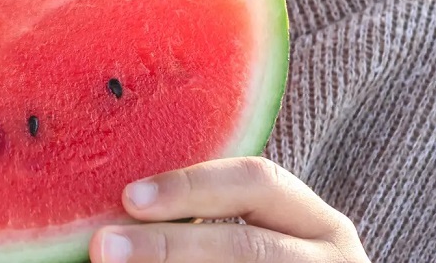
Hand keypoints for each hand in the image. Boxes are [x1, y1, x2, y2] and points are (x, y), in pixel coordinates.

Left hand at [90, 157, 369, 261]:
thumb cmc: (263, 260)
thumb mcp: (256, 235)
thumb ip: (205, 219)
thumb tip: (117, 211)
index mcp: (319, 224)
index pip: (259, 181)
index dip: (191, 185)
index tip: (129, 197)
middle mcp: (330, 261)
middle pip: (246, 246)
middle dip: (170, 245)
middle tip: (104, 246)